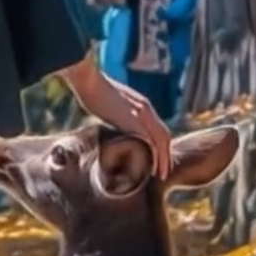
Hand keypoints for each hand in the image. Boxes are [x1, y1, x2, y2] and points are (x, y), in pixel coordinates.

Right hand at [60, 61, 172, 176]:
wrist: (89, 81)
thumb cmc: (92, 91)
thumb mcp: (110, 105)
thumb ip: (116, 116)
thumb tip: (112, 127)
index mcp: (141, 105)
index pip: (158, 128)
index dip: (160, 145)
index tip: (157, 159)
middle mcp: (146, 110)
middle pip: (164, 136)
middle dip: (166, 155)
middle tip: (163, 171)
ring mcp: (142, 114)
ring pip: (161, 141)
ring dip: (163, 159)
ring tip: (160, 174)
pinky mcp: (135, 120)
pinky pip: (150, 141)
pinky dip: (154, 155)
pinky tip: (151, 167)